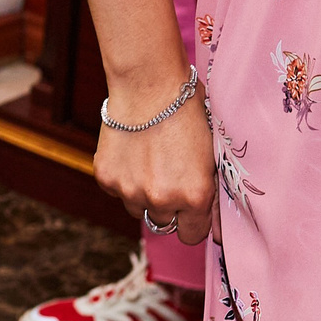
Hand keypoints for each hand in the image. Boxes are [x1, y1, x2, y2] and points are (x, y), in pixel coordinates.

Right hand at [92, 72, 216, 244]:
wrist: (149, 85)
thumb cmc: (187, 113)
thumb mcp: (211, 156)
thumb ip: (210, 192)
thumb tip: (214, 227)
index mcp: (195, 196)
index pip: (193, 235)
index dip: (193, 222)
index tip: (191, 210)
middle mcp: (162, 199)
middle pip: (164, 224)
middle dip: (169, 207)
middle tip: (170, 178)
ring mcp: (130, 190)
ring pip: (138, 209)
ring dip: (144, 194)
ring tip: (150, 162)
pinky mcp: (106, 178)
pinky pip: (116, 190)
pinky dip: (123, 178)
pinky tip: (132, 153)